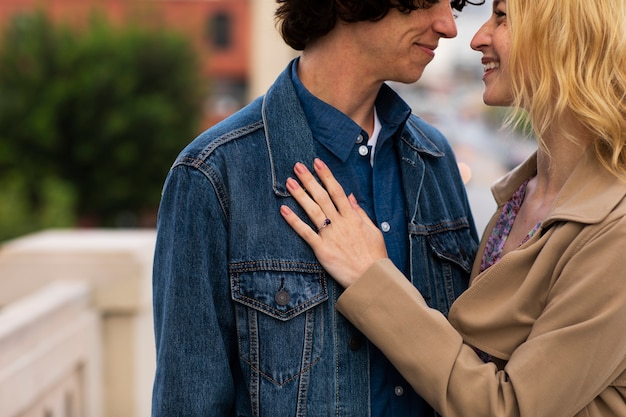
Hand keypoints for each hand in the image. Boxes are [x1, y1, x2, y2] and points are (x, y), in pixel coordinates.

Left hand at [280, 159, 387, 286]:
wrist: (371, 278)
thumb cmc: (375, 256)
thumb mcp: (373, 230)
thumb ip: (360, 213)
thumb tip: (350, 196)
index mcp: (352, 217)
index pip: (337, 191)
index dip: (326, 175)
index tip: (317, 163)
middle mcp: (340, 223)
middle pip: (322, 196)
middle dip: (309, 180)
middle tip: (297, 166)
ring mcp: (330, 235)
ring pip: (312, 210)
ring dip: (299, 195)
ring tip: (289, 182)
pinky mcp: (321, 249)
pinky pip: (305, 232)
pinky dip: (294, 221)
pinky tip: (284, 210)